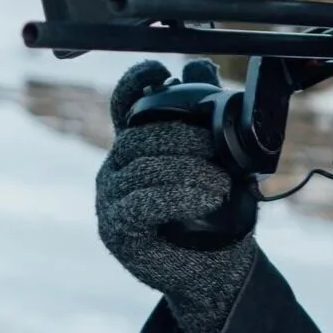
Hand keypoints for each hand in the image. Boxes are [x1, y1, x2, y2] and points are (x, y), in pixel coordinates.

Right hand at [96, 59, 257, 332]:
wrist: (218, 266)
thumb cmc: (216, 209)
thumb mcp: (218, 157)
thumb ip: (206, 115)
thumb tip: (201, 66)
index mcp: (137, 144)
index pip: (125, 104)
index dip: (136, 83)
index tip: (160, 71)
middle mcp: (116, 167)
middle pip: (140, 137)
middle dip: (182, 138)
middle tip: (217, 149)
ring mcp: (111, 199)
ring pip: (142, 170)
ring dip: (187, 171)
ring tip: (221, 183)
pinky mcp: (117, 230)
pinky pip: (142, 204)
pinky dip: (177, 197)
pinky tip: (206, 197)